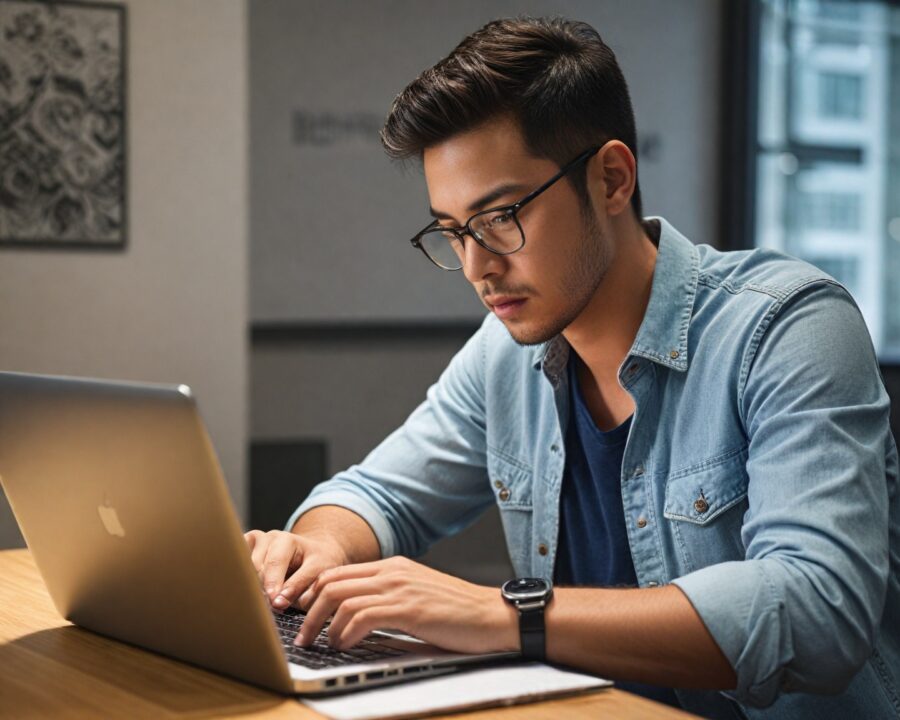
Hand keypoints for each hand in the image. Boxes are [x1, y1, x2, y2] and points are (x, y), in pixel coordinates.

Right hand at [243, 529, 347, 609]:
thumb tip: (277, 603)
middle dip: (262, 588)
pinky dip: (240, 578)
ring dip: (252, 586)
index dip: (273, 586)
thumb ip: (299, 585)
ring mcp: (254, 543)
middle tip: (270, 608)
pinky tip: (247, 591)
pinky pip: (235, 565)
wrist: (314, 553)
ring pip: (244, 568)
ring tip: (263, 602)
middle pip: (256, 567)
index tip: (274, 604)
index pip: (274, 564)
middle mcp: (266, 538)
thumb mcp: (319, 570)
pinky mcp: (244, 550)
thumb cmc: (319, 562)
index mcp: (286, 539)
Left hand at [295, 556, 519, 654]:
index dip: (312, 593)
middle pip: (332, 582)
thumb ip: (389, 599)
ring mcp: (400, 588)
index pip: (339, 572)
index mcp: (393, 567)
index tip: (300, 613)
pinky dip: (345, 632)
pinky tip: (344, 645)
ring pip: (341, 598)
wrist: (492, 615)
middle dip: (308, 609)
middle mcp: (393, 572)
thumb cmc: (458, 612)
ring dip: (322, 624)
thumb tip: (355, 619)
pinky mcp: (408, 609)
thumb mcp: (418, 596)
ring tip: (318, 643)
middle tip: (300, 633)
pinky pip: (362, 616)